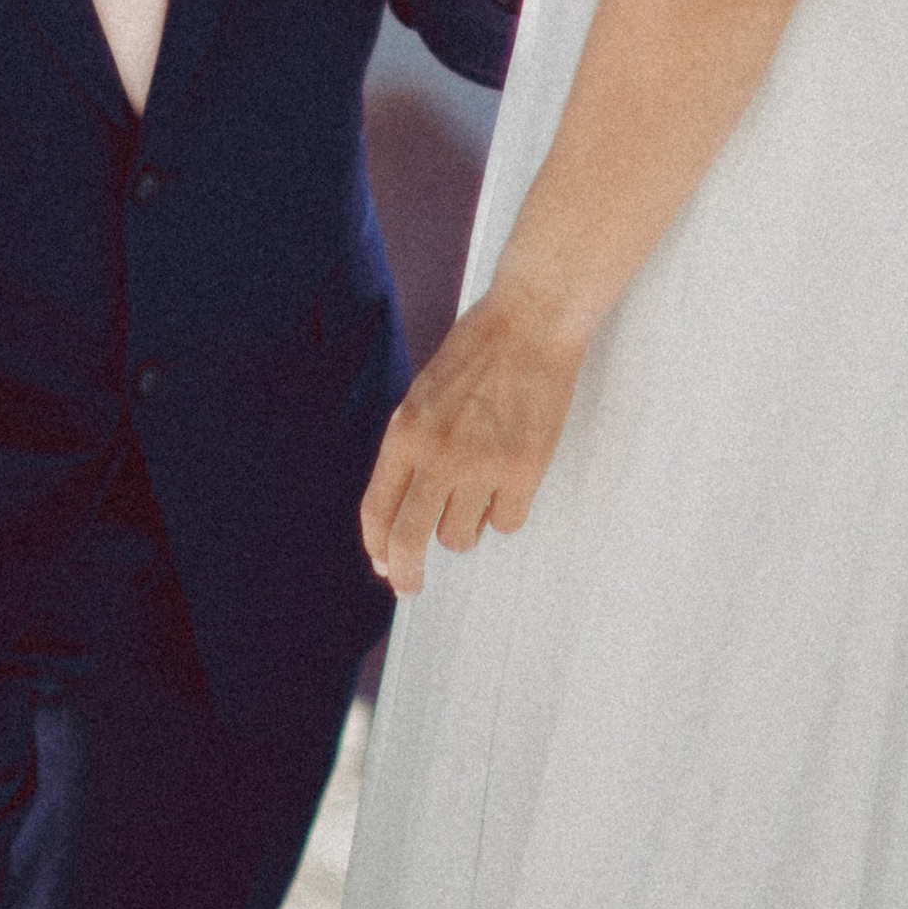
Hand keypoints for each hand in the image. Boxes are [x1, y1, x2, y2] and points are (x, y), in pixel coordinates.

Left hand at [360, 279, 582, 594]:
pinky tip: (510, 481)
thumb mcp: (424, 397)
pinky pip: (506, 522)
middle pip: (410, 539)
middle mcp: (437, 454)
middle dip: (407, 573)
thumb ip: (412, 449)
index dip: (378, 546)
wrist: (531, 322)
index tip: (385, 565)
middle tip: (412, 586)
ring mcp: (481, 464)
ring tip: (479, 493)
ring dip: (466, 527)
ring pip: (461, 536)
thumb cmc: (479, 354)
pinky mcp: (523, 470)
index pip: (377, 509)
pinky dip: (505, 512)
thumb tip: (403, 509)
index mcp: (405, 432)